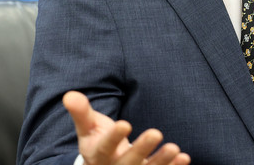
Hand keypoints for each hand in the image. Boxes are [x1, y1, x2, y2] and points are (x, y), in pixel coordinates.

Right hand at [63, 91, 190, 164]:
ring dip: (161, 161)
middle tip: (156, 132)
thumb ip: (81, 113)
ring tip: (175, 148)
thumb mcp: (88, 128)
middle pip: (128, 161)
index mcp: (98, 154)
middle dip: (141, 149)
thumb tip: (69, 95)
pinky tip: (184, 157)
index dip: (114, 137)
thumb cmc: (98, 142)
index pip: (105, 147)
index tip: (125, 124)